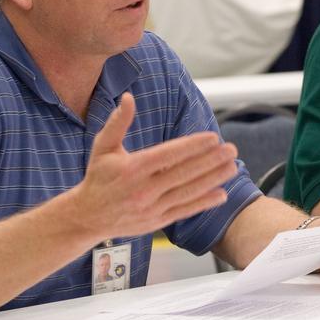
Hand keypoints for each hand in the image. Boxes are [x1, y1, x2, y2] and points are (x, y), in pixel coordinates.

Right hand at [73, 92, 239, 239]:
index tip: (212, 138)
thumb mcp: (103, 147)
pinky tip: (222, 195)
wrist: (87, 217)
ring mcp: (152, 207)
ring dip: (213, 180)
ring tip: (232, 167)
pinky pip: (184, 211)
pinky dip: (204, 203)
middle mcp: (144, 189)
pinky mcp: (157, 221)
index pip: (169, 155)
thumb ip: (117, 122)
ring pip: (188, 192)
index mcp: (133, 168)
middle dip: (210, 161)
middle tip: (231, 149)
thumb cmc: (97, 178)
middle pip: (184, 173)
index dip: (192, 146)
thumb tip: (128, 98)